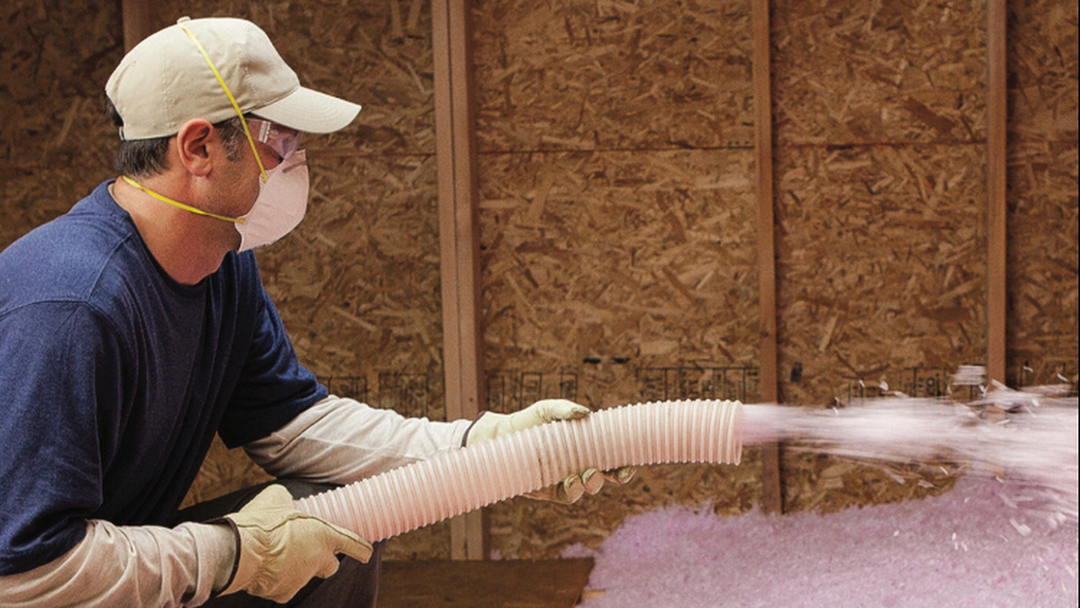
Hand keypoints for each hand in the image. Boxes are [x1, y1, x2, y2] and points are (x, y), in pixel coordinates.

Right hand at [218, 485, 372, 602]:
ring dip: (294, 568)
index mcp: (324, 535)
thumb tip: (284, 502)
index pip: (353, 544)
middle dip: (324, 561)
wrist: (240, 550)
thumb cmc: (262, 521)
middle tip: (307, 552)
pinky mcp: (284, 594)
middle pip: (331, 566)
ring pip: (303, 575)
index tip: (367, 553)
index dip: (361, 549)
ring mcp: (302, 579)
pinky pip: (284, 587)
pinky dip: (276, 581)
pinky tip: (263, 569)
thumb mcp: (277, 497)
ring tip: (273, 555)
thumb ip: (289, 501)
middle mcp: (318, 559)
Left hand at [465, 399, 635, 503]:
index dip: (623, 465)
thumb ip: (565, 409)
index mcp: (585, 449)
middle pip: (604, 477)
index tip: (630, 465)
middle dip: (614, 478)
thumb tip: (586, 413)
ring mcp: (564, 479)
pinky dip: (571, 492)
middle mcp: (578, 466)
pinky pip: (565, 496)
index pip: (611, 460)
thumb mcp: (546, 410)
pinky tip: (570, 482)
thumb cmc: (528, 421)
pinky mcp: (548, 490)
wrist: (501, 437)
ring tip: (586, 474)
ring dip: (592, 484)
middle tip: (613, 472)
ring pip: (586, 489)